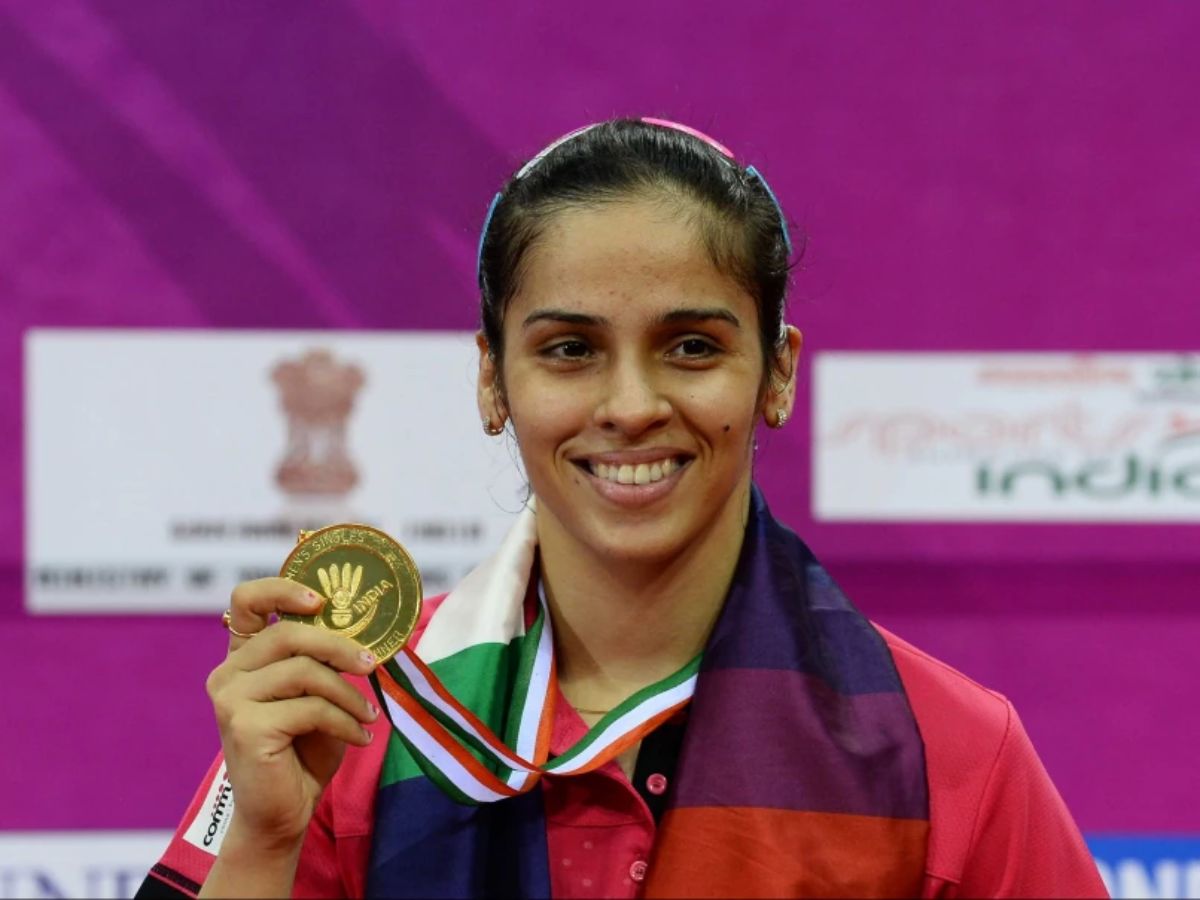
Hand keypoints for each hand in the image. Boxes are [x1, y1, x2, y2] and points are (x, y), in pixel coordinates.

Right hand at [206, 578, 378, 851]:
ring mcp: (231, 700)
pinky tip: (360, 736)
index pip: (246, 600)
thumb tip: (362, 631)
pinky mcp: (245, 727)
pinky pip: (310, 708)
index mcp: (242, 657)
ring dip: (348, 694)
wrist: (283, 812)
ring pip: (305, 672)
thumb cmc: (304, 750)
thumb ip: (322, 660)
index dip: (283, 589)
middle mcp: (228, 674)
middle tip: (372, 665)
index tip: (321, 601)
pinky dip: (345, 721)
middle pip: (289, 633)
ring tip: (369, 714)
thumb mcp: (318, 694)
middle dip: (340, 647)